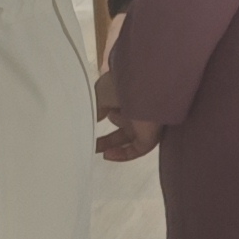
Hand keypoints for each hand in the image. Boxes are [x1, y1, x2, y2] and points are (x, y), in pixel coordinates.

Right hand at [93, 50, 162, 164]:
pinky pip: (136, 150)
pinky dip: (121, 155)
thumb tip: (91, 119)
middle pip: (120, 127)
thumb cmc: (120, 84)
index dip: (101, 117)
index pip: (114, 109)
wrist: (140, 87)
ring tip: (94, 149)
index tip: (88, 125)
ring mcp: (144, 123)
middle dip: (105, 137)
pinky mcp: (150, 136)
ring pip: (127, 140)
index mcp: (125, 95)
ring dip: (110, 146)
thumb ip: (95, 108)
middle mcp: (136, 109)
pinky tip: (106, 154)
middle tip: (89, 142)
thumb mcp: (99, 93)